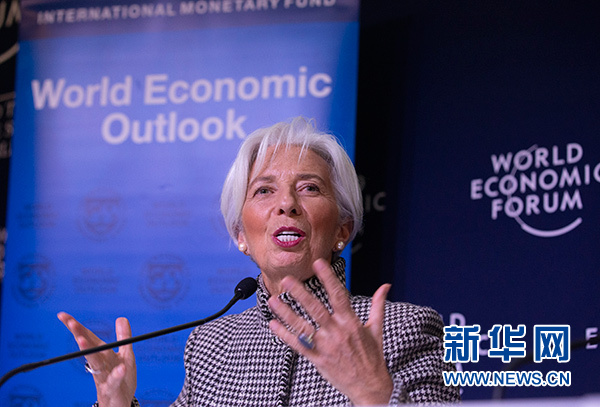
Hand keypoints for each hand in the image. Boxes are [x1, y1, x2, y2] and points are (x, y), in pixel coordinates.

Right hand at [58, 312, 136, 406]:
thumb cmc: (120, 379)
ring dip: (88, 352)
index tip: (62, 315)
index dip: (76, 326)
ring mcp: (104, 377)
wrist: (119, 403)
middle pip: (88, 348)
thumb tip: (121, 318)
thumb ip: (124, 338)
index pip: (88, 338)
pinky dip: (117, 374)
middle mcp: (100, 365)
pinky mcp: (113, 389)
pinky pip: (114, 381)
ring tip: (80, 339)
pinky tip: (122, 367)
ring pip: (95, 364)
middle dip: (79, 335)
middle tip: (70, 323)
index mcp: (102, 355)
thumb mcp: (126, 355)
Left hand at [267, 259, 392, 405]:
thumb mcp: (376, 330)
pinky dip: (285, 335)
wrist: (370, 388)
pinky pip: (298, 346)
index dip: (328, 278)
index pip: (338, 295)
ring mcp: (326, 347)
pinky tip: (273, 324)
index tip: (319, 263)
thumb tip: (385, 286)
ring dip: (286, 313)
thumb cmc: (373, 358)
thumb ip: (377, 305)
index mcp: (351, 323)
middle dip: (300, 294)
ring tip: (273, 300)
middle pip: (316, 309)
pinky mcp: (318, 360)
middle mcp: (337, 333)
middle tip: (287, 280)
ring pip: (303, 327)